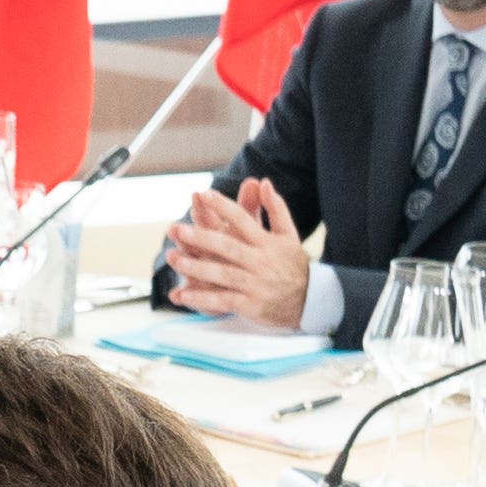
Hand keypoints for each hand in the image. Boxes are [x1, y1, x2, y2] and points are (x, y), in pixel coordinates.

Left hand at [161, 183, 310, 329]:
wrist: (311, 300)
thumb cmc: (293, 265)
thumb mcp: (288, 234)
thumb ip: (276, 208)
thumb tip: (264, 182)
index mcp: (266, 242)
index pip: (242, 219)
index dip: (224, 206)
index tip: (205, 194)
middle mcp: (259, 261)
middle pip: (227, 246)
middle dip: (201, 237)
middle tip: (178, 228)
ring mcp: (254, 284)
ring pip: (222, 273)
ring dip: (196, 266)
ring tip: (174, 258)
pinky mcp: (249, 304)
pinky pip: (222, 300)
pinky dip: (201, 298)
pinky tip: (182, 294)